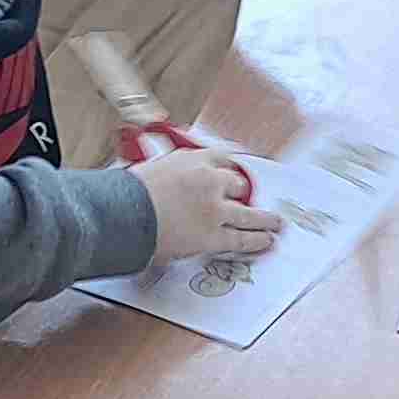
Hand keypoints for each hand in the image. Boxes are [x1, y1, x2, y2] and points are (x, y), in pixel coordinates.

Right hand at [138, 144, 279, 262]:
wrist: (123, 213)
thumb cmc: (128, 193)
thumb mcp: (149, 169)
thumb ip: (167, 173)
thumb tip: (166, 181)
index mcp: (192, 159)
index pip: (221, 157)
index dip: (230, 168)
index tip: (234, 172)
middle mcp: (209, 180)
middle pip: (237, 184)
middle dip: (242, 192)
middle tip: (249, 198)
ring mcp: (215, 208)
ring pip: (249, 213)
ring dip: (265, 218)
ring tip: (275, 222)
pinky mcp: (214, 235)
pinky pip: (243, 239)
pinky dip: (257, 240)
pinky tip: (266, 241)